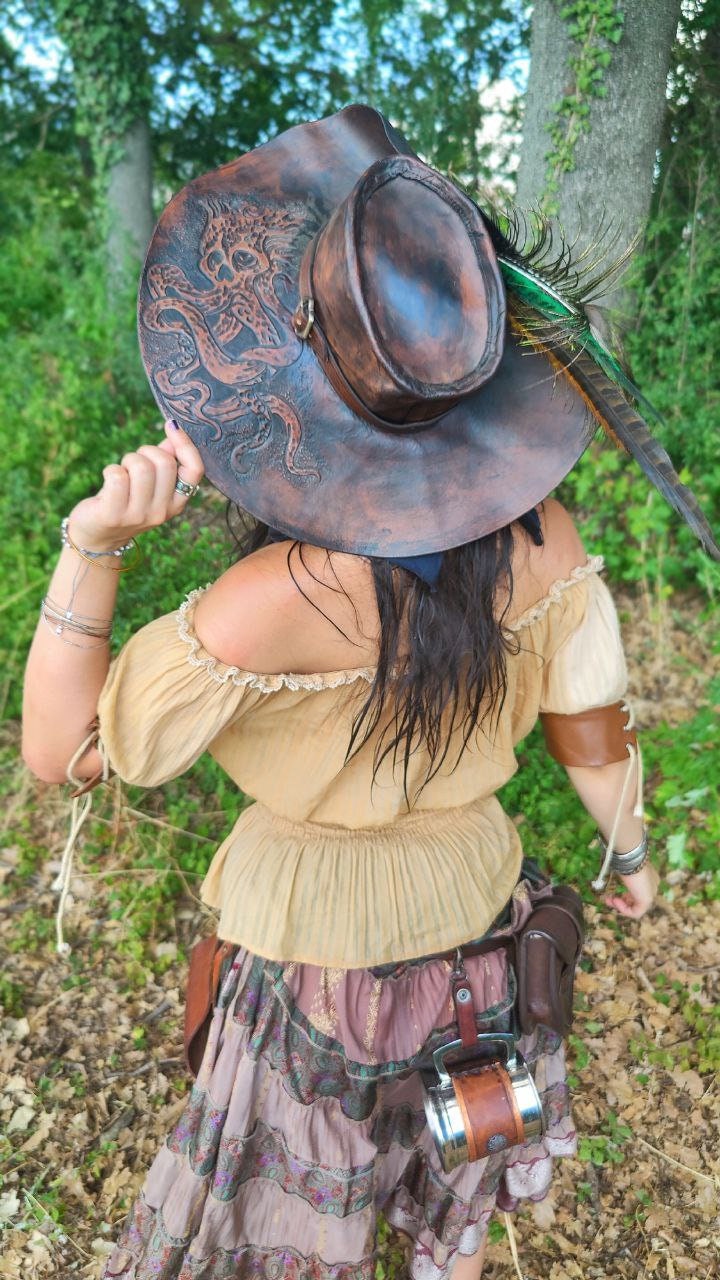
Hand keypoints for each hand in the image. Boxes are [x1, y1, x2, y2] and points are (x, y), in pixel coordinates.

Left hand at [67, 420, 203, 550]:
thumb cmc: (125, 502)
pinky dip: (110, 469)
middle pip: (164, 462)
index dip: (185, 444)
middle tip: (134, 462)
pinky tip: (108, 479)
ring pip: (140, 466)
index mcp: (176, 503)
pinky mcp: (113, 514)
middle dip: (146, 451)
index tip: (171, 426)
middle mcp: (161, 512)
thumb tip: (173, 432)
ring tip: (122, 472)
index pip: (194, 470)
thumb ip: (164, 461)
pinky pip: (117, 475)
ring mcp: (138, 515)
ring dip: (127, 460)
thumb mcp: (151, 486)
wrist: (98, 537)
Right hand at [604, 863, 658, 918]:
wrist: (631, 858)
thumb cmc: (626, 860)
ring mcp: (651, 894)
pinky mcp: (647, 901)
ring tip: (609, 900)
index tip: (613, 894)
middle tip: (608, 899)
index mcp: (650, 878)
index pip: (638, 892)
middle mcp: (653, 887)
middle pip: (637, 901)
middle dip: (622, 902)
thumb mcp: (624, 868)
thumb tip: (613, 874)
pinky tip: (615, 901)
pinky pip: (635, 912)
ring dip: (621, 906)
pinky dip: (624, 910)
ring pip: (636, 908)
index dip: (625, 896)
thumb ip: (623, 875)